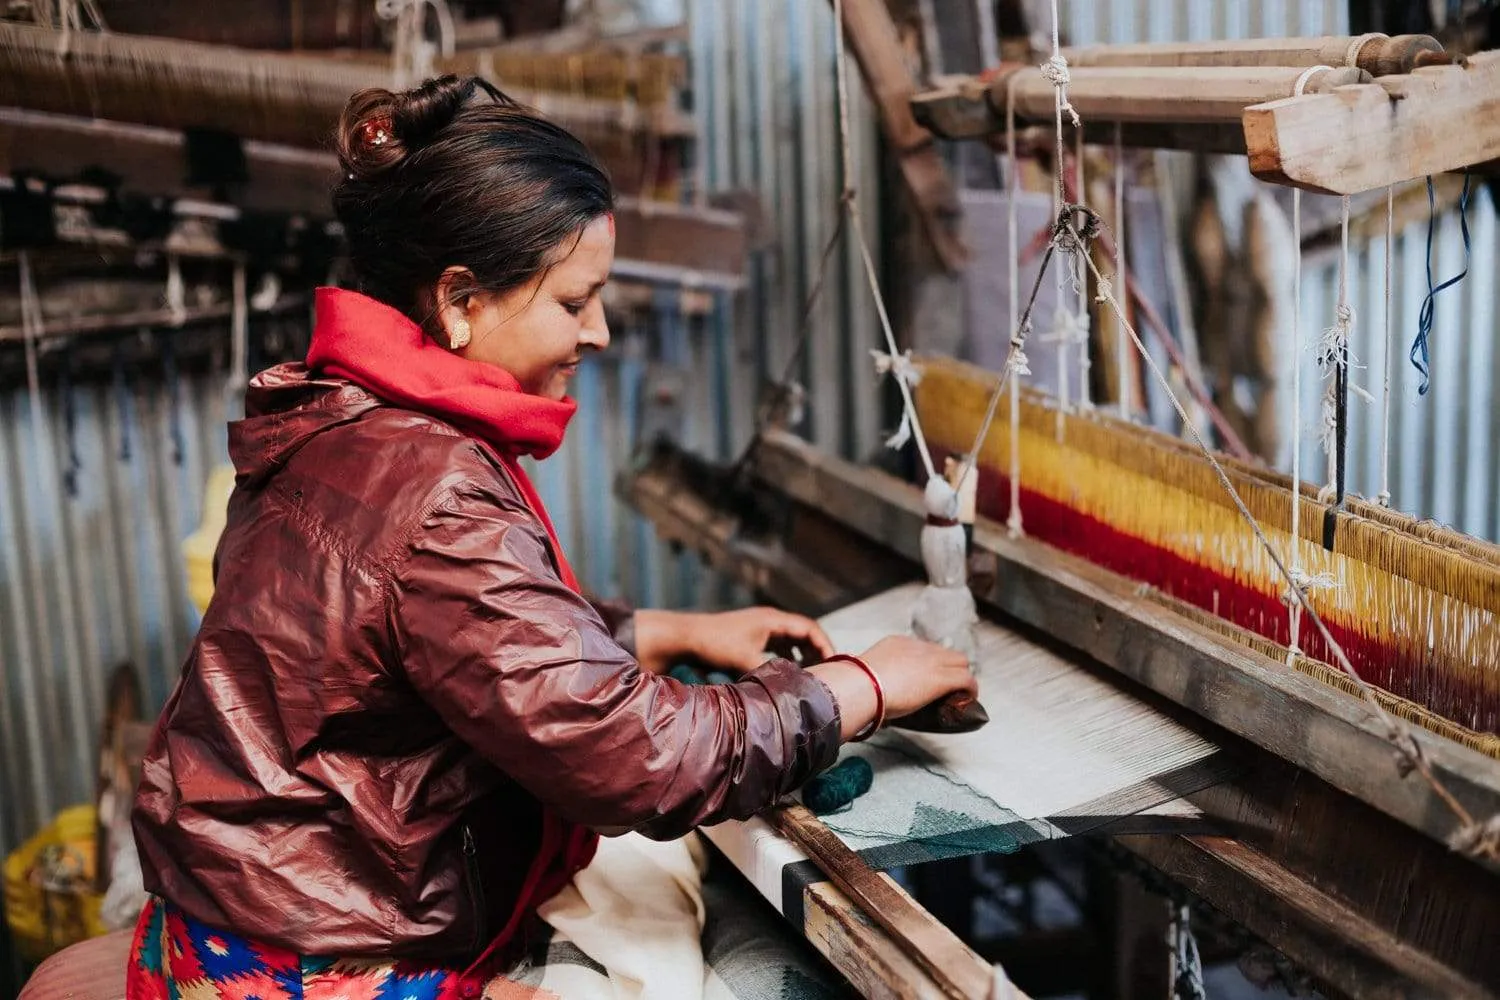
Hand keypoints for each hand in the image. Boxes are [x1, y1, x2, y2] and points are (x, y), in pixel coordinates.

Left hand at [635, 607, 833, 674]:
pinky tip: (788, 672)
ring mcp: (761, 627)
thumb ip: (771, 672)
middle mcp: (770, 620)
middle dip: (818, 651)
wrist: (686, 637)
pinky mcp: (752, 636)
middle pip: (804, 633)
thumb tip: (791, 688)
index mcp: (773, 620)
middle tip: (829, 672)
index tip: (835, 664)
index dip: (826, 645)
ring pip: (792, 639)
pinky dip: (789, 657)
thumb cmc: (714, 643)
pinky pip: (779, 645)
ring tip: (813, 674)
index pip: (810, 628)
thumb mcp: (745, 659)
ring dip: (804, 655)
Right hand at [810, 635, 975, 740]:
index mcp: (898, 644)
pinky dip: (970, 689)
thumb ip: (876, 681)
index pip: (924, 650)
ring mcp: (932, 661)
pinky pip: (967, 679)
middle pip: (947, 652)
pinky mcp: (942, 677)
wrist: (862, 686)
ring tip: (959, 693)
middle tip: (948, 686)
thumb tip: (874, 698)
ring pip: (961, 662)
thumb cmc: (858, 686)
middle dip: (950, 667)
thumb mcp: (868, 675)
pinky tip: (967, 699)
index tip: (928, 677)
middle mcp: (917, 648)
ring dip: (961, 677)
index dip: (930, 664)